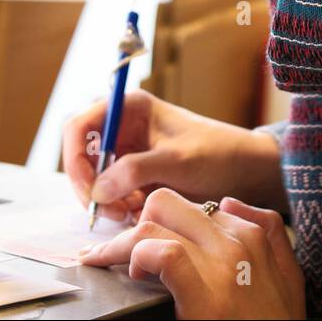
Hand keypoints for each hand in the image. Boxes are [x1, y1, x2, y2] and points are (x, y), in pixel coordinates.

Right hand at [61, 90, 286, 223]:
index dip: (74, 158)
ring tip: (132, 213)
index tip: (88, 189)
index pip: (79, 127)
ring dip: (107, 201)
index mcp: (131, 108)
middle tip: (111, 212)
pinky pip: (113, 194)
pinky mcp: (137, 176)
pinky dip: (120, 207)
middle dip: (92, 187)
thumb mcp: (178, 161)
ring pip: (96, 180)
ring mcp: (130, 153)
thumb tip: (98, 188)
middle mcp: (125, 128)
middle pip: (83, 158)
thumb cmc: (219, 154)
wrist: (247, 172)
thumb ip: (136, 171)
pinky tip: (140, 212)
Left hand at [77, 189, 304, 318]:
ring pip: (153, 224)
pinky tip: (136, 274)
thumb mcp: (290, 275)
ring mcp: (221, 265)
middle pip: (165, 204)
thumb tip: (231, 202)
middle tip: (128, 253)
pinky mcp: (204, 294)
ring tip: (115, 265)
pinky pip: (162, 253)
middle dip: (138, 225)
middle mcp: (235, 242)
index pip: (191, 205)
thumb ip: (271, 231)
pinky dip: (139, 257)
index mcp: (252, 235)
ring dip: (122, 244)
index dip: (163, 223)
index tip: (148, 242)